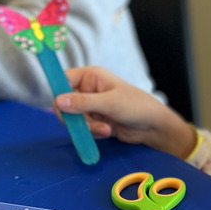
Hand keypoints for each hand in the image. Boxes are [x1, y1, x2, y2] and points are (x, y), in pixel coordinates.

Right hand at [56, 66, 197, 157]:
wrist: (153, 127)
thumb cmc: (136, 106)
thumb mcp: (110, 103)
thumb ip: (83, 103)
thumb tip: (57, 101)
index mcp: (91, 76)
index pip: (64, 80)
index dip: (59, 92)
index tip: (60, 108)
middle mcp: (88, 90)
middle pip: (65, 103)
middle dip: (75, 117)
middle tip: (85, 125)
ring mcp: (90, 106)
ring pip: (73, 119)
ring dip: (88, 127)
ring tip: (106, 129)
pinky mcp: (94, 121)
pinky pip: (83, 128)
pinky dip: (92, 132)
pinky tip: (107, 131)